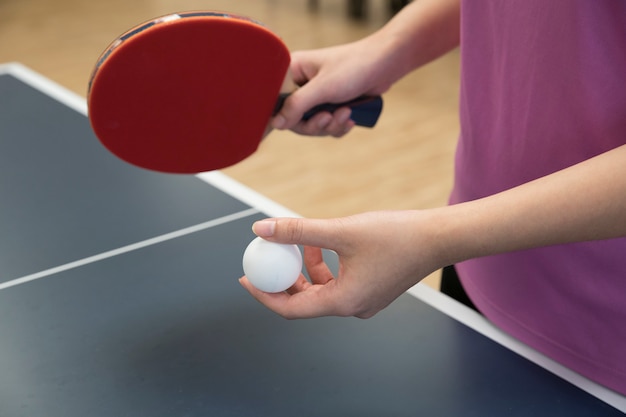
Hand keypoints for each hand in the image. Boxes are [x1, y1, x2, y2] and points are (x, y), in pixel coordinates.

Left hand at [238, 211, 443, 318]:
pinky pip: (337, 282)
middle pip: (304, 300)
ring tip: (297, 242)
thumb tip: (261, 228)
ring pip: (321, 289)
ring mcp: (364, 300)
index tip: (246, 276)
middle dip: (282, 279)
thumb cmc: (397, 236)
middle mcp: (354, 307)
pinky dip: (323, 266)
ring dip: (304, 269)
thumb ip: (298, 231)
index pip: (291, 308)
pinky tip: (321, 243)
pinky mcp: (372, 288)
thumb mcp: (341, 231)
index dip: (264, 293)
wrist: (438, 238)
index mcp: (344, 302)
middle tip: (264, 259)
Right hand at [272, 40, 392, 136]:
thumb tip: (276, 123)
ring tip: (346, 113)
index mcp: (292, 71)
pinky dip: (338, 126)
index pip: (275, 100)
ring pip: (312, 124)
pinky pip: (327, 126)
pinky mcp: (331, 104)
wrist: (385, 64)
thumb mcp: (323, 88)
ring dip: (330, 125)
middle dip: (315, 123)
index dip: (283, 115)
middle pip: (294, 118)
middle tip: (329, 118)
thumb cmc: (353, 67)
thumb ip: (297, 106)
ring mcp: (317, 95)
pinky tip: (350, 118)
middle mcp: (301, 83)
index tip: (298, 122)